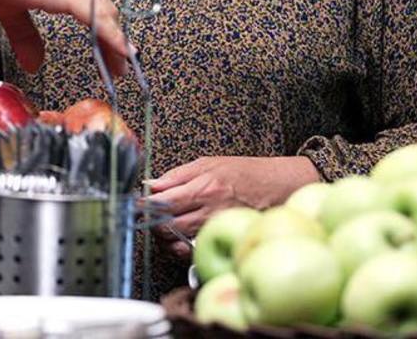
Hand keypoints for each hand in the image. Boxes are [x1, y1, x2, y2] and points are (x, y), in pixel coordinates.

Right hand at [0, 0, 127, 77]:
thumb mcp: (9, 8)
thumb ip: (24, 36)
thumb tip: (33, 63)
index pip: (90, 2)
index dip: (101, 25)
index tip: (106, 46)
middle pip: (104, 9)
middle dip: (114, 38)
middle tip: (119, 64)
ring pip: (107, 14)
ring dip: (117, 42)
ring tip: (122, 66)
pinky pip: (99, 18)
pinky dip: (114, 37)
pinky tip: (123, 52)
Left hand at [146, 156, 320, 260]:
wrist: (281, 186)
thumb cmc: (245, 172)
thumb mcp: (208, 164)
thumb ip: (176, 176)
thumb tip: (151, 185)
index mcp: (203, 188)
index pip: (164, 202)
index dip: (145, 205)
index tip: (135, 205)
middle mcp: (210, 212)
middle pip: (168, 225)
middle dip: (152, 223)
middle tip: (147, 216)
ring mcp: (219, 230)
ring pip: (179, 243)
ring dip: (164, 238)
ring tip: (161, 226)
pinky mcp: (226, 241)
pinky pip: (196, 253)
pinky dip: (182, 249)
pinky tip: (179, 238)